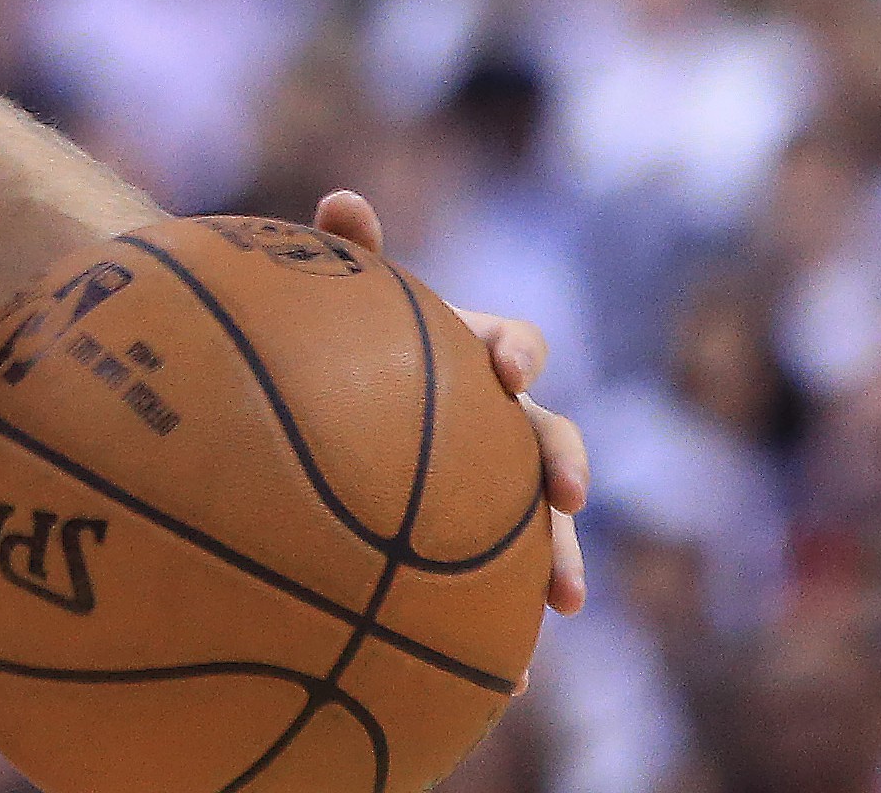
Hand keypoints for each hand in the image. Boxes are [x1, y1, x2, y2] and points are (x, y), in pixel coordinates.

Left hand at [312, 193, 586, 616]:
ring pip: (538, 525)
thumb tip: (343, 200)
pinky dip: (500, 629)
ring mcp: (491, 486)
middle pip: (547, 441)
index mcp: (469, 355)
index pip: (512, 344)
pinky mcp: (470, 543)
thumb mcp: (337, 296)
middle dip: (562, 465)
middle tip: (564, 495)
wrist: (316, 399)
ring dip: (556, 559)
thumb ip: (346, 252)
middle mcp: (495, 420)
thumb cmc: (332, 339)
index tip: (508, 371)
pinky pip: (492, 588)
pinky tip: (499, 681)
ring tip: (560, 602)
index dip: (519, 353)